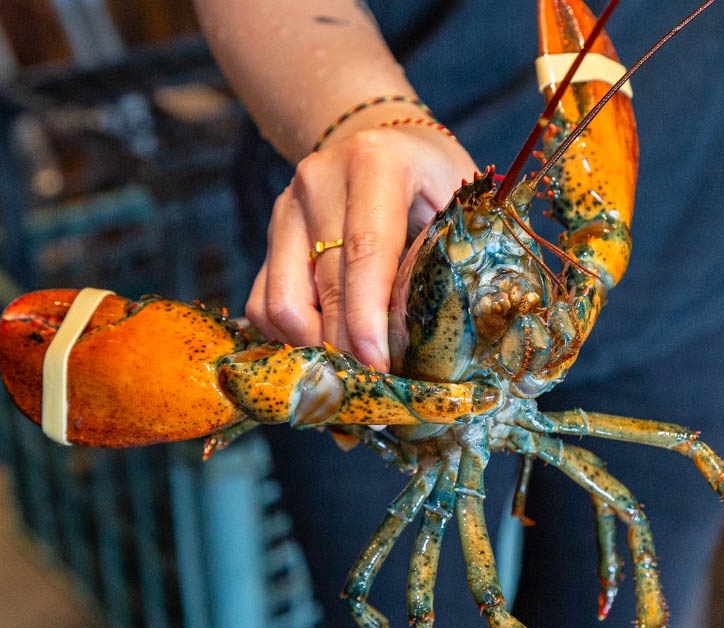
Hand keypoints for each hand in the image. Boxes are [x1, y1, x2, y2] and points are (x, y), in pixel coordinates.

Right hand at [245, 115, 475, 372]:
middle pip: (322, 286)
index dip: (367, 317)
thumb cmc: (431, 176)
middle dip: (347, 348)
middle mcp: (319, 181)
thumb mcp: (459, 195)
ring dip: (314, 349)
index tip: (378, 366)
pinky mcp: (269, 235)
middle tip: (375, 393)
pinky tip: (327, 350)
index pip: (365, 251)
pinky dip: (291, 338)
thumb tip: (432, 330)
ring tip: (352, 374)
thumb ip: (446, 248)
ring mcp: (286, 209)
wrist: (378, 139)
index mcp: (375, 163)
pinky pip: (263, 305)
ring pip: (281, 303)